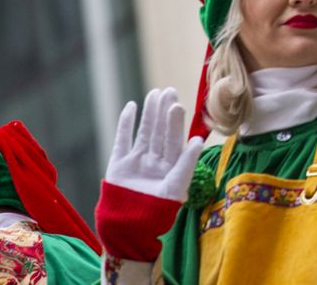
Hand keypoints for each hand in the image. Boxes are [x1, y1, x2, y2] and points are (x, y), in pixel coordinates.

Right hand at [105, 88, 203, 202]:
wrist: (129, 226)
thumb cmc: (158, 209)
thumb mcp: (177, 185)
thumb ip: (187, 162)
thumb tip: (198, 139)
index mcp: (171, 165)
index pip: (175, 138)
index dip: (176, 121)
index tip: (177, 104)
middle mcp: (155, 160)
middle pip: (161, 131)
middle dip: (164, 112)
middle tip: (168, 91)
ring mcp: (137, 161)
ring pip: (144, 131)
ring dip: (149, 113)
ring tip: (154, 94)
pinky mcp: (119, 163)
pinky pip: (123, 139)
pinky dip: (126, 123)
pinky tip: (131, 106)